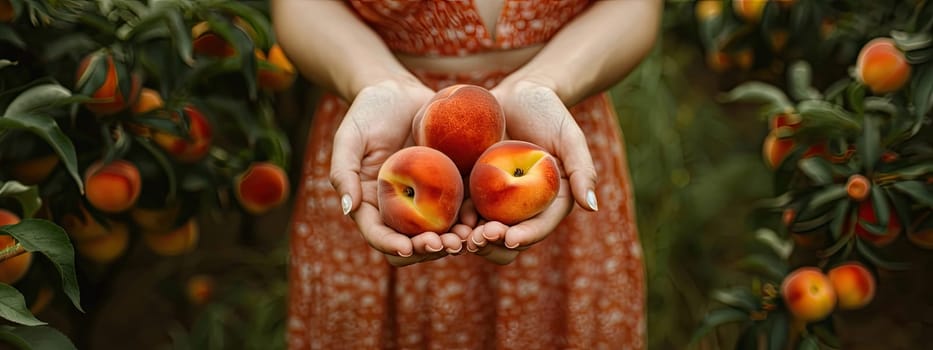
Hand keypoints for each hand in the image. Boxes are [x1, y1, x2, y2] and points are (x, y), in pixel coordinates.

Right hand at [329, 80, 464, 266]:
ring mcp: (428, 200)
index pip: (379, 234)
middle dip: (428, 250)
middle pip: (413, 241)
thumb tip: (349, 208)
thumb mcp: (349, 136)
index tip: (407, 249)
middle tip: (445, 246)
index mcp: (373, 204)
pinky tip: (483, 219)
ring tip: (467, 240)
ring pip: (441, 232)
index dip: (391, 245)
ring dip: (454, 241)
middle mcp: (401, 208)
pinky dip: (471, 219)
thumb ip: (343, 171)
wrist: (401, 92)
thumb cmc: (369, 112)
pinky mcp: (452, 185)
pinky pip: (463, 208)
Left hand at [464, 79, 597, 264]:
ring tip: (459, 236)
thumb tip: (592, 208)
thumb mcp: (569, 136)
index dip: (526, 236)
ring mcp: (494, 201)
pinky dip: (453, 219)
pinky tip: (443, 219)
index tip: (511, 238)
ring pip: (481, 232)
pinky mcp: (471, 188)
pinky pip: (460, 211)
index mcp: (549, 203)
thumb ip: (583, 170)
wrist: (514, 94)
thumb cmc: (548, 111)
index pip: (539, 227)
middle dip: (493, 246)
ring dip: (470, 240)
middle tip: (478, 239)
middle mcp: (521, 208)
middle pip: (508, 240)